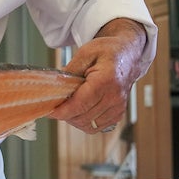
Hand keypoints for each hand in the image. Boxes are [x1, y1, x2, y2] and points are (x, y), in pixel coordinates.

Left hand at [50, 19, 148, 133]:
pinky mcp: (118, 114)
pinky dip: (86, 123)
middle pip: (83, 118)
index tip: (50, 111)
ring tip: (68, 108)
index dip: (63, 111)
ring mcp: (118, 107)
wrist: (129, 56)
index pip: (81, 104)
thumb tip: (55, 85)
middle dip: (66, 115)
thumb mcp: (85, 52)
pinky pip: (97, 127)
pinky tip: (81, 111)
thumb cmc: (108, 52)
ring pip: (89, 126)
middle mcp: (114, 97)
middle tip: (56, 107)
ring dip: (75, 120)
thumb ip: (70, 70)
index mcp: (106, 81)